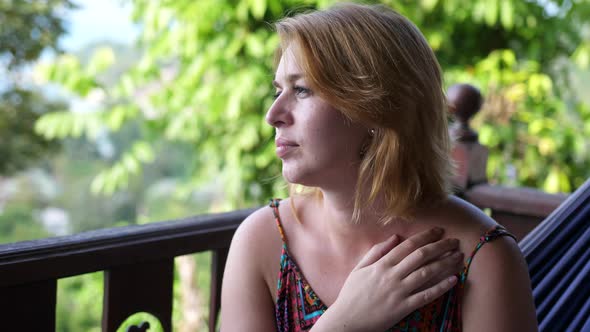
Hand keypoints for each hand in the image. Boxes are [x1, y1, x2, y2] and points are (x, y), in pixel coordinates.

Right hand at [320, 228, 462, 331]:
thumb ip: (377, 251)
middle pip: (421, 256)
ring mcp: (398, 292)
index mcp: (381, 265)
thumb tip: (395, 237)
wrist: (347, 320)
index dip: (425, 236)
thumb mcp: (359, 268)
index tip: (438, 230)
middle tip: (454, 240)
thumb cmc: (352, 294)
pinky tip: (454, 280)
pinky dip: (441, 287)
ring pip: (427, 273)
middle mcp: (391, 276)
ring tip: (459, 256)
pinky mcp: (403, 308)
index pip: (408, 245)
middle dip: (440, 246)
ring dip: (445, 263)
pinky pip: (426, 296)